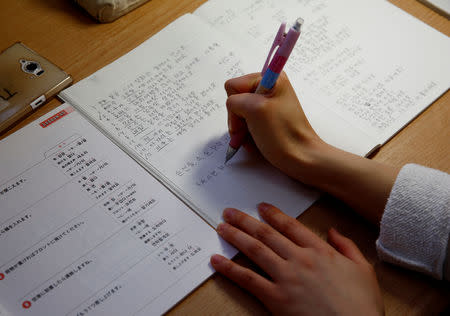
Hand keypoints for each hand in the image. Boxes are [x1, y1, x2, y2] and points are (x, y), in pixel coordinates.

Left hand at [211, 203, 383, 315]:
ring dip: (235, 236)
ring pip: (255, 250)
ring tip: (221, 227)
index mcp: (320, 251)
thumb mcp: (363, 270)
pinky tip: (218, 261)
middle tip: (230, 212)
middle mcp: (300, 259)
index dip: (273, 214)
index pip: (291, 226)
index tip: (261, 207)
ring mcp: (286, 277)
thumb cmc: (361, 305)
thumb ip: (347, 246)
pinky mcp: (276, 298)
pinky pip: (248, 279)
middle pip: (267, 234)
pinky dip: (230, 269)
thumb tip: (332, 230)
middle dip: (246, 220)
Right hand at [225, 73, 398, 224]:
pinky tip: (258, 146)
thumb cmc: (285, 139)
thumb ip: (238, 98)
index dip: (236, 106)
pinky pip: (250, 126)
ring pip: (241, 115)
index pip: (234, 85)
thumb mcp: (255, 111)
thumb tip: (233, 98)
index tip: (247, 120)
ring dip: (242, 130)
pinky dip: (249, 136)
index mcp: (273, 79)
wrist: (307, 162)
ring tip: (253, 143)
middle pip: (237, 99)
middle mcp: (274, 89)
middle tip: (247, 135)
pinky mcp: (274, 123)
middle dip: (238, 119)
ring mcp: (274, 107)